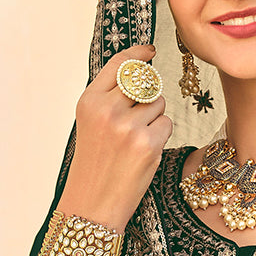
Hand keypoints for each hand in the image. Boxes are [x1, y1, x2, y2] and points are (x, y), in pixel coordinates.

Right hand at [59, 44, 172, 230]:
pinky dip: (161, 136)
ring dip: (155, 118)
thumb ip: (109, 98)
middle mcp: (107, 109)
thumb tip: (142, 74)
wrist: (92, 205)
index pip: (120, 64)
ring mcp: (129, 126)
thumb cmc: (94, 166)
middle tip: (138, 116)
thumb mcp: (91, 125)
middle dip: (148, 94)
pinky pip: (167, 124)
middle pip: (144, 81)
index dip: (138, 54)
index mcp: (89, 101)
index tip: (149, 51)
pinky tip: (144, 152)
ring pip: (159, 103)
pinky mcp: (148, 143)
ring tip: (135, 141)